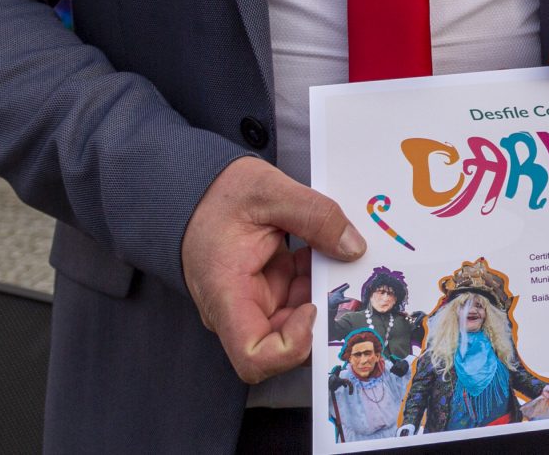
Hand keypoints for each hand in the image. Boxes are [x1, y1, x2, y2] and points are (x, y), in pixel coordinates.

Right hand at [181, 156, 364, 384]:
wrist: (195, 190)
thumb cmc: (218, 194)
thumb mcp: (269, 190)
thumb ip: (314, 216)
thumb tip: (353, 248)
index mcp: (226, 294)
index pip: (254, 357)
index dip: (291, 346)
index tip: (312, 307)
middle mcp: (236, 310)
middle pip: (282, 345)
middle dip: (317, 316)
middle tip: (339, 277)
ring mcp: (251, 303)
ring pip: (294, 322)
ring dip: (318, 294)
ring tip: (327, 253)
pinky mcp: (263, 292)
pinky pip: (294, 301)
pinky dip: (312, 281)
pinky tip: (317, 251)